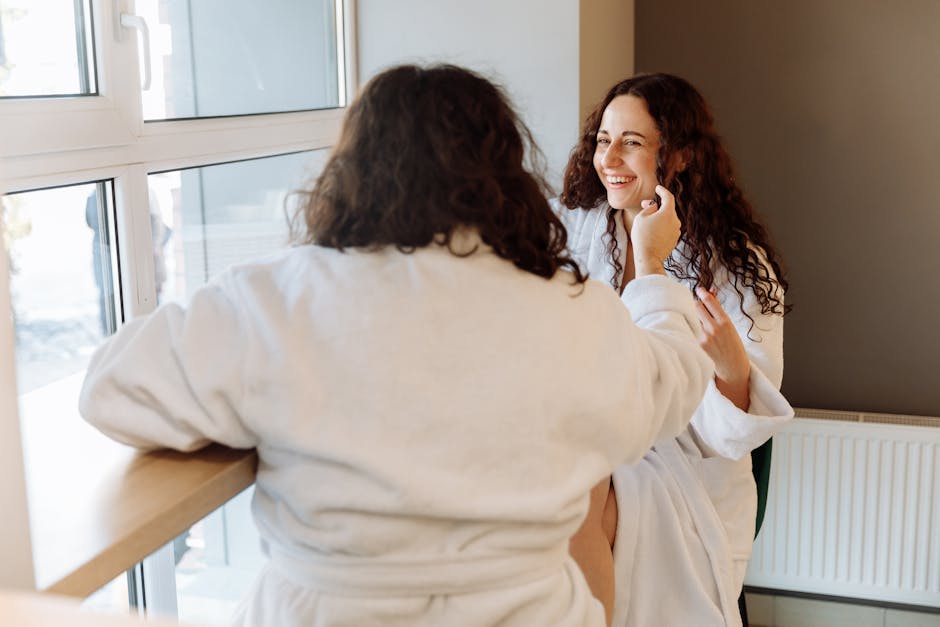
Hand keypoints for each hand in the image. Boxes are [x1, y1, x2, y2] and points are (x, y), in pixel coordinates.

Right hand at [632, 185, 680, 276]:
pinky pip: (668, 229)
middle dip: (657, 206)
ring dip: (659, 218)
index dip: (662, 191)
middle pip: (667, 209)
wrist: (648, 257)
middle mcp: (676, 221)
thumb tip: (654, 206)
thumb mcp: (641, 217)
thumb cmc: (643, 236)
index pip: (668, 197)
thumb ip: (649, 208)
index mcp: (668, 213)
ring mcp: (676, 231)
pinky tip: (651, 233)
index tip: (658, 188)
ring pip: (668, 220)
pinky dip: (661, 227)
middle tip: (645, 206)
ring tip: (646, 223)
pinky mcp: (674, 240)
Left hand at [694, 287, 750, 410]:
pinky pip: (688, 328)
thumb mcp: (729, 324)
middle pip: (696, 306)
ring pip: (690, 317)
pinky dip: (689, 325)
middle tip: (698, 307)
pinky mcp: (695, 345)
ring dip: (692, 315)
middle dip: (696, 304)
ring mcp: (703, 338)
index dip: (702, 292)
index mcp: (725, 322)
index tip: (699, 289)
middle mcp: (713, 329)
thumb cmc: (731, 343)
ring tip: (697, 320)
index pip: (709, 302)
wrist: (732, 366)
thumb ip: (717, 308)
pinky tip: (693, 328)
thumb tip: (710, 290)